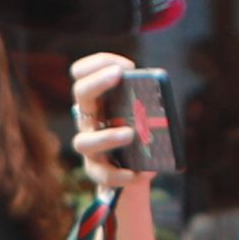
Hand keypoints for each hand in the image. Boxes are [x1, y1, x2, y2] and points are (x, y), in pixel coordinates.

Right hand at [70, 51, 146, 193]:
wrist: (136, 168)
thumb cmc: (142, 130)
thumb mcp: (145, 109)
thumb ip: (147, 98)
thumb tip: (158, 90)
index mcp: (99, 99)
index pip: (82, 72)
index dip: (98, 63)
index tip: (125, 66)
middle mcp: (88, 119)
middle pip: (80, 95)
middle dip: (96, 82)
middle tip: (118, 74)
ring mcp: (91, 146)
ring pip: (84, 141)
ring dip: (106, 136)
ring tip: (129, 134)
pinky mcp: (98, 171)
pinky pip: (103, 175)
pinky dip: (121, 175)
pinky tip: (140, 174)